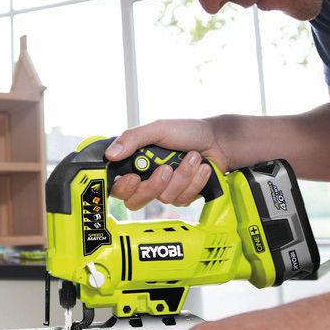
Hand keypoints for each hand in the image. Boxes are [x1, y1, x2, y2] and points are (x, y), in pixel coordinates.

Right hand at [107, 119, 227, 209]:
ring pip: (164, 198)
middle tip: (167, 168)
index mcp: (137, 162)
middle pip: (136, 201)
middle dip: (155, 185)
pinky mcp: (183, 196)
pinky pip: (183, 199)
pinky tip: (201, 168)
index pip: (117, 186)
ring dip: (183, 176)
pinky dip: (195, 181)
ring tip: (192, 157)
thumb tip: (110, 154)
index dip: (123, 187)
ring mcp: (166, 189)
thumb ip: (133, 139)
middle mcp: (148, 178)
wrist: (218, 141)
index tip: (134, 178)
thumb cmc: (187, 131)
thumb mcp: (158, 129)